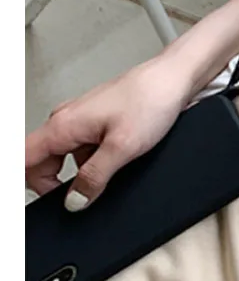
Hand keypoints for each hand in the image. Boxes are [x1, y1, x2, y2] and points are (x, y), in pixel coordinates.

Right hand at [25, 56, 192, 209]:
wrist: (173, 80)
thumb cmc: (150, 100)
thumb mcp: (123, 147)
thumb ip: (94, 176)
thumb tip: (74, 200)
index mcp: (62, 125)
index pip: (23, 160)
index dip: (31, 184)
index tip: (48, 201)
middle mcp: (66, 120)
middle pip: (40, 161)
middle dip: (56, 184)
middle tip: (83, 197)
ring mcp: (81, 121)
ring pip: (65, 157)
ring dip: (80, 173)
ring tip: (110, 173)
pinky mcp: (98, 123)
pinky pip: (84, 149)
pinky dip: (94, 162)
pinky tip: (118, 162)